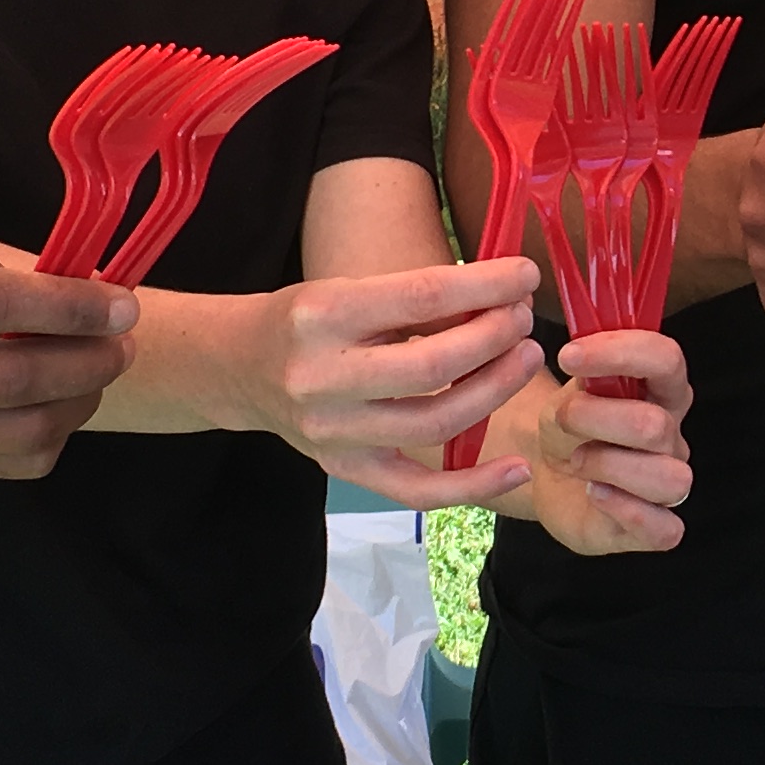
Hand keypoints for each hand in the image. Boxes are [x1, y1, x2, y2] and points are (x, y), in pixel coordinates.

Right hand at [0, 229, 138, 480]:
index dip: (67, 308)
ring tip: (98, 368)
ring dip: (78, 402)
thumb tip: (86, 303)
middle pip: (8, 382)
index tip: (123, 305)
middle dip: (86, 362)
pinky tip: (59, 399)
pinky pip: (5, 464)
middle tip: (123, 339)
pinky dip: (51, 434)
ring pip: (15, 434)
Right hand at [252, 257, 543, 506]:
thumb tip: (500, 299)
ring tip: (525, 359)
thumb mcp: (349, 290)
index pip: (421, 297)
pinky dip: (474, 485)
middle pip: (434, 366)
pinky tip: (517, 467)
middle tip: (525, 319)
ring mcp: (334, 433)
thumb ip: (416, 301)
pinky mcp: (346, 470)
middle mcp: (323, 377)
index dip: (485, 286)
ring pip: (436, 423)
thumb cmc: (306, 321)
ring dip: (496, 390)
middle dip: (494, 338)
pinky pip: (420, 490)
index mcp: (325, 315)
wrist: (240, 368)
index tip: (524, 274)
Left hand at [515, 329, 693, 554]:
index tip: (568, 356)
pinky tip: (594, 493)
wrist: (546, 470)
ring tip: (577, 462)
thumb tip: (581, 343)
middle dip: (596, 419)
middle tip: (564, 420)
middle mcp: (673, 436)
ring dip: (609, 466)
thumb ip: (588, 364)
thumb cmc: (567, 424)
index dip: (621, 353)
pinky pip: (666, 530)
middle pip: (655, 425)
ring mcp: (666, 483)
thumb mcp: (571, 387)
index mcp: (662, 390)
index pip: (667, 359)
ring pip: (669, 478)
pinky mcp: (653, 527)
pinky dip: (627, 510)